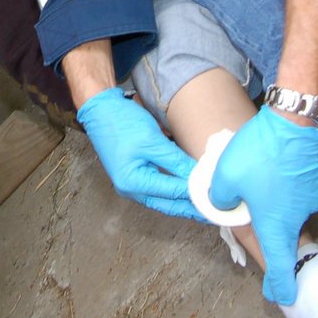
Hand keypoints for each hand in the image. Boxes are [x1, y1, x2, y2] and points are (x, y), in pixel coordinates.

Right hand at [76, 87, 204, 220]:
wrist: (100, 108)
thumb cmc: (121, 122)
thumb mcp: (152, 140)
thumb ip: (176, 161)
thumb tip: (199, 175)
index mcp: (133, 183)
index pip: (173, 193)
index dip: (197, 194)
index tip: (217, 194)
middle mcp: (130, 190)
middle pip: (169, 204)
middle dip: (193, 207)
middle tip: (216, 208)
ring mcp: (131, 185)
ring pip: (164, 200)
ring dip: (184, 200)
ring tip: (207, 201)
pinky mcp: (134, 176)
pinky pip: (159, 189)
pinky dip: (174, 190)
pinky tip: (189, 189)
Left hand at [207, 106, 317, 303]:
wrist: (300, 117)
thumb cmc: (262, 153)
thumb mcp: (226, 176)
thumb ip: (220, 197)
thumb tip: (225, 202)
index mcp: (276, 225)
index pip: (279, 266)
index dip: (279, 285)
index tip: (280, 296)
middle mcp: (298, 216)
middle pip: (284, 231)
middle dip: (269, 224)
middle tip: (255, 209)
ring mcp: (313, 197)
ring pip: (291, 204)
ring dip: (278, 194)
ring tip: (262, 171)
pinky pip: (300, 185)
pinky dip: (289, 178)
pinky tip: (278, 161)